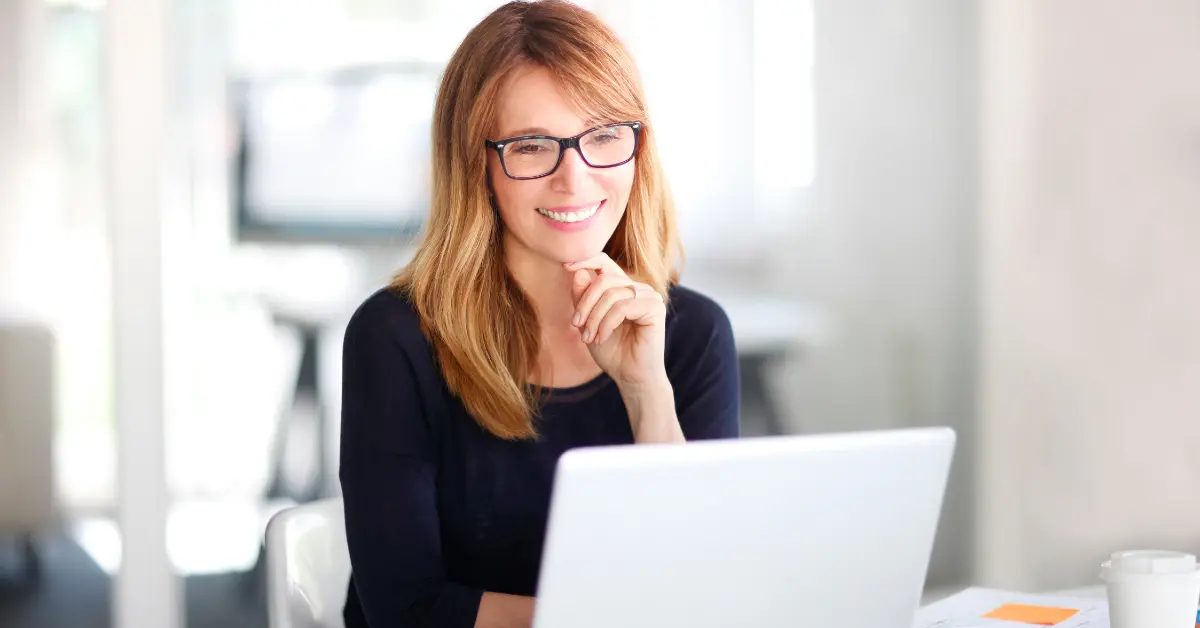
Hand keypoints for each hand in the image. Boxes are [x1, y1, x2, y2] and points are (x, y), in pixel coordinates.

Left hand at [565, 254, 667, 390]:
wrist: (631, 378)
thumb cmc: (612, 352)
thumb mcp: (589, 322)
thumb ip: (583, 298)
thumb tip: (578, 272)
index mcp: (624, 288)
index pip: (605, 263)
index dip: (585, 260)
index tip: (566, 265)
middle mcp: (639, 288)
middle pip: (604, 279)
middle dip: (585, 302)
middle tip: (576, 324)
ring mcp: (650, 296)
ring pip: (612, 293)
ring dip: (594, 317)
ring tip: (588, 337)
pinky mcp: (655, 308)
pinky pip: (622, 307)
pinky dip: (606, 323)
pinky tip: (601, 338)